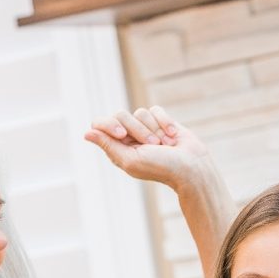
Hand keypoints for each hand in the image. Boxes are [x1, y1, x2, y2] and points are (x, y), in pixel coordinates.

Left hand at [84, 106, 212, 190]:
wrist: (191, 167)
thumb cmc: (160, 168)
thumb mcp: (130, 160)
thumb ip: (108, 146)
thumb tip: (86, 133)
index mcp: (117, 148)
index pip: (100, 124)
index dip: (109, 125)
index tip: (122, 134)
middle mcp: (129, 136)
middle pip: (121, 115)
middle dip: (139, 130)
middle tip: (152, 145)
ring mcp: (145, 127)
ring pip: (140, 112)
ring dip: (154, 129)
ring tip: (165, 144)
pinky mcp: (161, 120)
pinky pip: (155, 110)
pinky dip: (165, 122)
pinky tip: (172, 136)